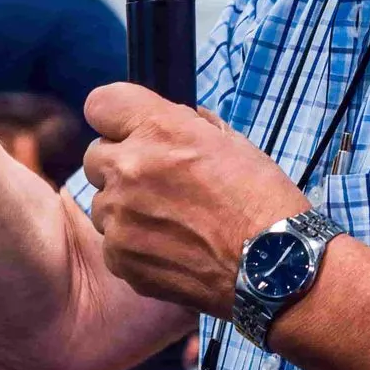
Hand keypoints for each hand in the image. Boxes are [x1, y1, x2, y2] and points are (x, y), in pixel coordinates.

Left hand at [82, 83, 311, 317]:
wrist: (274, 264)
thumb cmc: (260, 200)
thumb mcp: (232, 143)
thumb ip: (190, 126)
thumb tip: (177, 120)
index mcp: (159, 130)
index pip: (101, 104)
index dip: (115, 118)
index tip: (128, 131)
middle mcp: (130, 168)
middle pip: (95, 156)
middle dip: (120, 165)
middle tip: (157, 182)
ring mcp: (121, 216)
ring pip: (102, 202)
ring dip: (126, 207)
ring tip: (170, 221)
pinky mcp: (120, 257)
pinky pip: (112, 241)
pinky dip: (134, 244)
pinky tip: (171, 248)